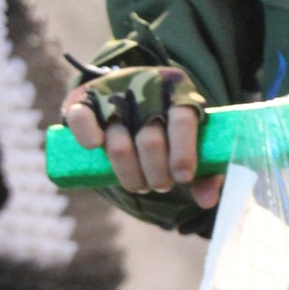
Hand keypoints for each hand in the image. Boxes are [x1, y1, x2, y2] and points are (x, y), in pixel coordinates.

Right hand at [62, 67, 221, 207]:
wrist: (128, 94)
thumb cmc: (166, 127)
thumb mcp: (188, 142)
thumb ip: (203, 172)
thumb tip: (208, 202)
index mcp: (178, 92)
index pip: (183, 121)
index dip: (183, 153)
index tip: (182, 177)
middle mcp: (146, 87)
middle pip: (150, 140)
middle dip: (156, 174)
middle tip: (160, 185)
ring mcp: (113, 92)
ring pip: (118, 143)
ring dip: (128, 174)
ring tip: (139, 184)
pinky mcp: (84, 98)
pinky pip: (81, 117)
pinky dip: (87, 136)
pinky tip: (96, 147)